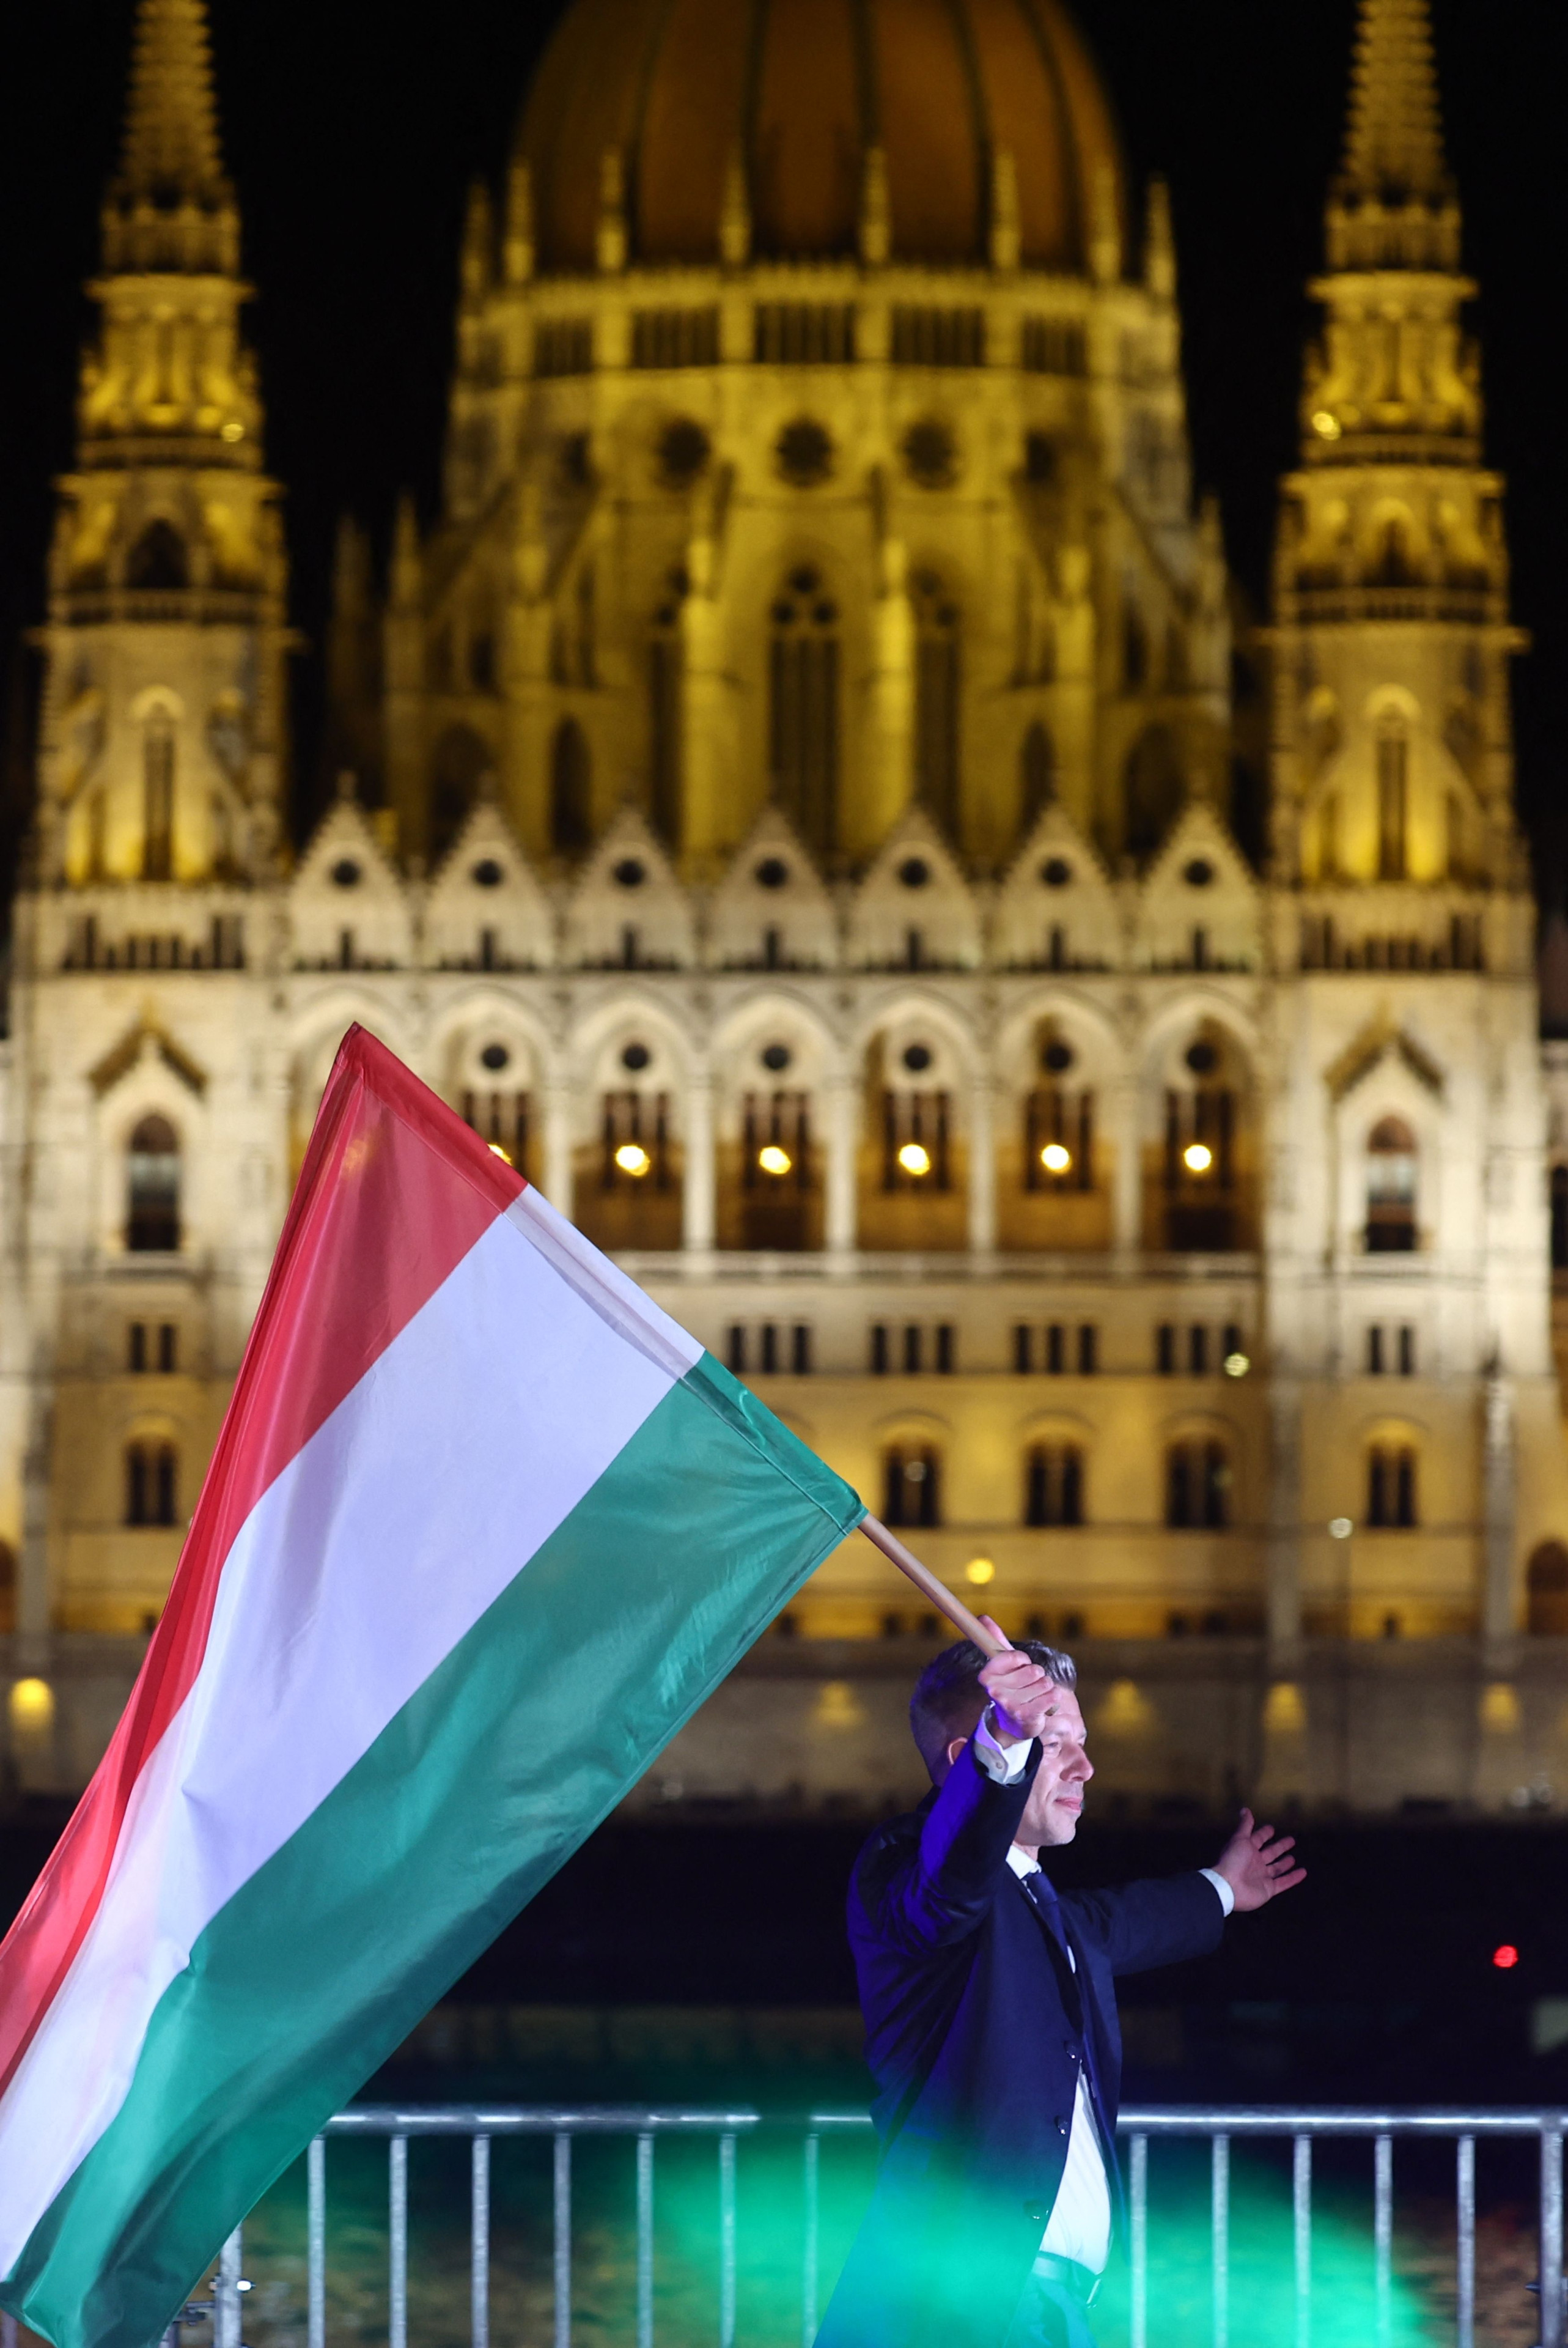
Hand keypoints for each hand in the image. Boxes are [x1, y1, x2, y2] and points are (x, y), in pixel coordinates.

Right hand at [976, 1621, 1060, 1744]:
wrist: (1014, 1725)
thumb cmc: (1011, 1689)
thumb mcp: (1004, 1665)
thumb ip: (995, 1641)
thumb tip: (983, 1617)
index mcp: (987, 1676)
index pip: (1015, 1656)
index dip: (1023, 1660)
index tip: (1020, 1667)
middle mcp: (996, 1691)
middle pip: (1034, 1670)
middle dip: (1037, 1676)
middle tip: (1028, 1686)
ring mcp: (1011, 1705)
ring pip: (1045, 1682)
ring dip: (1045, 1687)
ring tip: (1035, 1696)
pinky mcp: (1028, 1716)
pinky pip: (1053, 1695)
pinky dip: (1053, 1697)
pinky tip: (1044, 1704)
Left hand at [1213, 1807, 1305, 1912]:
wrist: (1229, 1887)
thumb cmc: (1233, 1860)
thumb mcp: (1239, 1839)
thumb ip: (1245, 1825)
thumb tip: (1245, 1809)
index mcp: (1247, 1850)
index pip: (1258, 1839)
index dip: (1264, 1833)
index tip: (1271, 1828)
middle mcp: (1255, 1863)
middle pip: (1270, 1853)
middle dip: (1280, 1847)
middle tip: (1291, 1840)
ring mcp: (1262, 1876)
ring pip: (1277, 1868)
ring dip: (1285, 1863)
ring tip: (1293, 1858)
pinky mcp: (1268, 1889)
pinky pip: (1283, 1883)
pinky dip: (1293, 1878)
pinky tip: (1303, 1872)